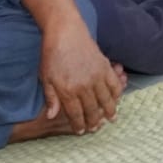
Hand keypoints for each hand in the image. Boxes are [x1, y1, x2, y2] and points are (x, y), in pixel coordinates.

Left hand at [40, 16, 123, 134]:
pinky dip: (117, 94)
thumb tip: (52, 116)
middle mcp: (84, 86)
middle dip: (94, 122)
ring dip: (109, 111)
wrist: (65, 31)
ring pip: (106, 100)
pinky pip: (114, 85)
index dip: (79, 125)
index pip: (75, 114)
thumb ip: (51, 98)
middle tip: (96, 128)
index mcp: (67, 90)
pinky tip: (116, 100)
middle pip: (92, 110)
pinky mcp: (105, 66)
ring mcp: (96, 76)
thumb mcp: (46, 77)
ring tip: (111, 119)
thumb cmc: (52, 53)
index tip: (81, 131)